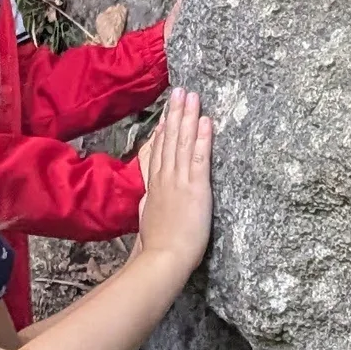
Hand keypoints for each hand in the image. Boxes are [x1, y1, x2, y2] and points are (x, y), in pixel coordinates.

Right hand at [136, 89, 212, 273]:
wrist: (162, 258)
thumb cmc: (155, 244)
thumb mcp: (144, 215)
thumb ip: (148, 199)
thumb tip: (149, 192)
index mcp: (154, 185)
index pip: (158, 151)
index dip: (163, 130)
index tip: (167, 113)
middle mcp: (165, 178)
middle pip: (170, 139)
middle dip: (175, 113)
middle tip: (180, 90)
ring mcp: (180, 181)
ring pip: (183, 142)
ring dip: (188, 117)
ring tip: (192, 96)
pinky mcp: (196, 187)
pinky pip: (200, 158)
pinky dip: (203, 138)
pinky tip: (205, 121)